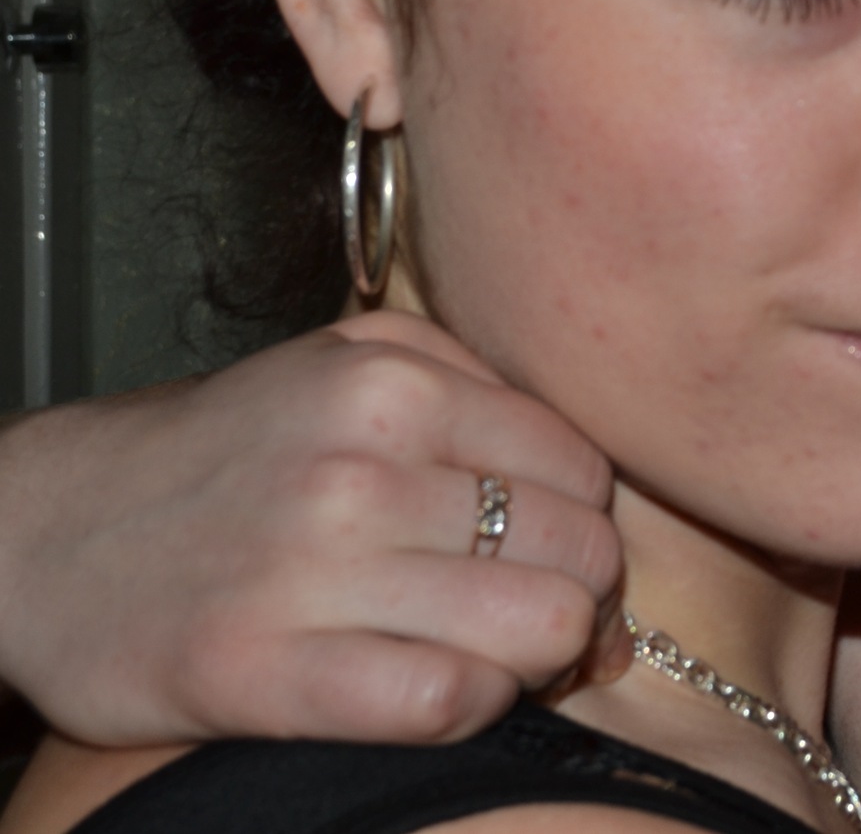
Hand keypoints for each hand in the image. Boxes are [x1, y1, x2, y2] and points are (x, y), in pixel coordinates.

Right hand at [0, 311, 622, 745]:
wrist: (45, 530)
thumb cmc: (230, 450)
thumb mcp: (351, 360)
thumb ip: (483, 396)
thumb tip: (601, 503)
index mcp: (391, 380)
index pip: (586, 469)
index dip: (585, 523)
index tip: (548, 550)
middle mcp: (358, 464)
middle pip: (580, 552)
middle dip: (577, 595)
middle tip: (525, 609)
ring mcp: (308, 568)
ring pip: (536, 630)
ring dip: (532, 658)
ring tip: (482, 648)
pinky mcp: (260, 669)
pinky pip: (445, 700)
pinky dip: (469, 706)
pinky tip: (434, 686)